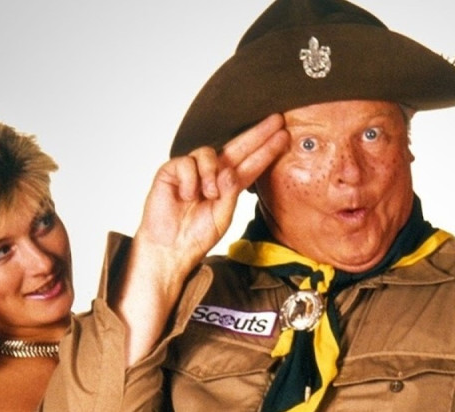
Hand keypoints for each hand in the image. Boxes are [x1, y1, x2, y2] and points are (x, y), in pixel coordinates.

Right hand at [133, 113, 288, 279]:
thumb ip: (230, 193)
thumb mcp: (223, 215)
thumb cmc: (197, 234)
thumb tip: (229, 170)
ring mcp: (192, 170)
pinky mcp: (172, 170)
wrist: (171, 247)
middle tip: (276, 120)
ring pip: (208, 152)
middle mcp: (212, 173)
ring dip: (211, 173)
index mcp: (228, 184)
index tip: (284, 135)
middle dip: (257, 133)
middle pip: (237, 147)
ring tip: (208, 194)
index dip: (267, 149)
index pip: (251, 163)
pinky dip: (189, 180)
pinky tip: (186, 195)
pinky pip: (186, 163)